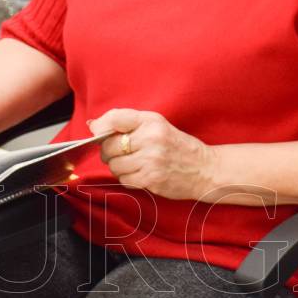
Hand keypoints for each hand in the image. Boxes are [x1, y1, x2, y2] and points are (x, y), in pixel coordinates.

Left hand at [90, 108, 218, 200]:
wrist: (205, 169)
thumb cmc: (179, 147)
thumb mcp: (158, 126)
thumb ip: (128, 123)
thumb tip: (92, 125)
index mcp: (152, 121)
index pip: (116, 118)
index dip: (101, 126)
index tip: (97, 131)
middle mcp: (151, 138)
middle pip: (109, 145)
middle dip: (109, 151)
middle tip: (121, 153)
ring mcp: (150, 160)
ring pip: (114, 165)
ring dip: (119, 167)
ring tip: (135, 164)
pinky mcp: (150, 179)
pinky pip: (124, 179)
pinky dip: (128, 178)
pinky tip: (141, 174)